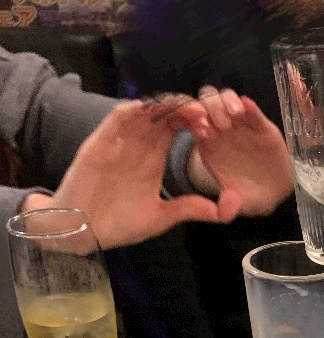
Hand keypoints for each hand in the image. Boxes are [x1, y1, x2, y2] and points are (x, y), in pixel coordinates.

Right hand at [23, 98, 232, 247]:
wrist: (84, 231)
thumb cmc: (119, 223)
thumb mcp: (162, 217)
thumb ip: (191, 209)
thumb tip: (225, 210)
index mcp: (153, 156)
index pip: (176, 127)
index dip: (194, 122)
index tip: (213, 130)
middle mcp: (138, 144)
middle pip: (163, 113)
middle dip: (185, 109)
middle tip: (206, 115)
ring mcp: (119, 141)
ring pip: (143, 111)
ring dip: (164, 106)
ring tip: (187, 109)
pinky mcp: (100, 144)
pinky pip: (116, 120)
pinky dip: (132, 111)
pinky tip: (148, 110)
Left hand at [186, 88, 293, 218]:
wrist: (274, 192)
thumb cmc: (250, 196)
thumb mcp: (238, 205)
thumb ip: (229, 206)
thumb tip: (225, 213)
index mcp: (207, 146)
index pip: (191, 123)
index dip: (192, 120)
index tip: (201, 130)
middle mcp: (220, 131)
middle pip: (206, 105)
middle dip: (209, 107)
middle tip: (221, 123)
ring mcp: (239, 125)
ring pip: (225, 99)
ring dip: (227, 102)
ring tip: (235, 115)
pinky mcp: (259, 124)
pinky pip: (251, 109)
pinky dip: (249, 105)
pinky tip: (247, 108)